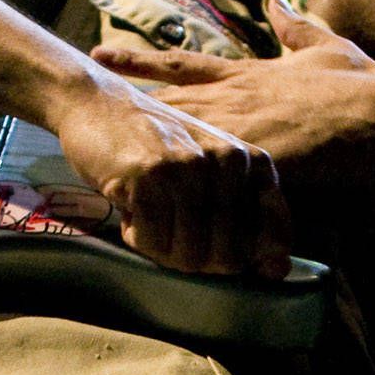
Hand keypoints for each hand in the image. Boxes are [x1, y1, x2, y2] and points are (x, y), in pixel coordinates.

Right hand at [43, 71, 292, 278]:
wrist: (96, 102)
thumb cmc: (154, 146)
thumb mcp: (207, 174)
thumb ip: (246, 219)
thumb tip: (278, 272)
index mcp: (251, 162)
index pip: (274, 236)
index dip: (246, 256)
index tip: (217, 245)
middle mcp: (229, 162)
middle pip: (228, 257)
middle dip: (195, 257)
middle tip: (171, 230)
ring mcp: (191, 167)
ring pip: (190, 255)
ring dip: (161, 248)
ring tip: (148, 213)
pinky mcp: (151, 175)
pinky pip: (151, 242)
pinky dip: (134, 234)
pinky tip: (128, 203)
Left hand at [91, 0, 374, 202]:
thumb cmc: (360, 88)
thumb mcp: (327, 45)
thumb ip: (296, 25)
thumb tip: (278, 0)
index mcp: (246, 74)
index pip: (180, 63)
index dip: (139, 61)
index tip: (103, 52)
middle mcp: (234, 100)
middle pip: (162, 100)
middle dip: (118, 99)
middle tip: (75, 94)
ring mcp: (239, 131)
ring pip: (174, 137)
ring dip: (138, 144)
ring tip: (92, 146)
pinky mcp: (249, 163)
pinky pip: (201, 180)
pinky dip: (173, 188)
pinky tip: (139, 198)